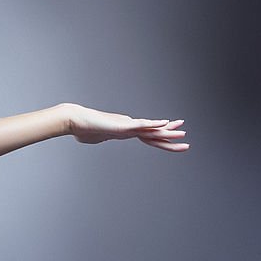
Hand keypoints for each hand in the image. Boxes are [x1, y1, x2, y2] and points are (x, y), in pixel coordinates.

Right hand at [66, 104, 188, 150]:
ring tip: (183, 133)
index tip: (171, 137)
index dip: (160, 139)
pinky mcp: (122, 125)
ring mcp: (127, 126)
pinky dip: (154, 125)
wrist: (75, 121)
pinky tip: (165, 124)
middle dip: (170, 137)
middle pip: (153, 135)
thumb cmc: (81, 129)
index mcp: (125, 132)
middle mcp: (129, 128)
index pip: (146, 137)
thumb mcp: (94, 139)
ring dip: (167, 132)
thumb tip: (95, 139)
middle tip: (185, 136)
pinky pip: (141, 125)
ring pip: (151, 130)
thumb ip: (100, 139)